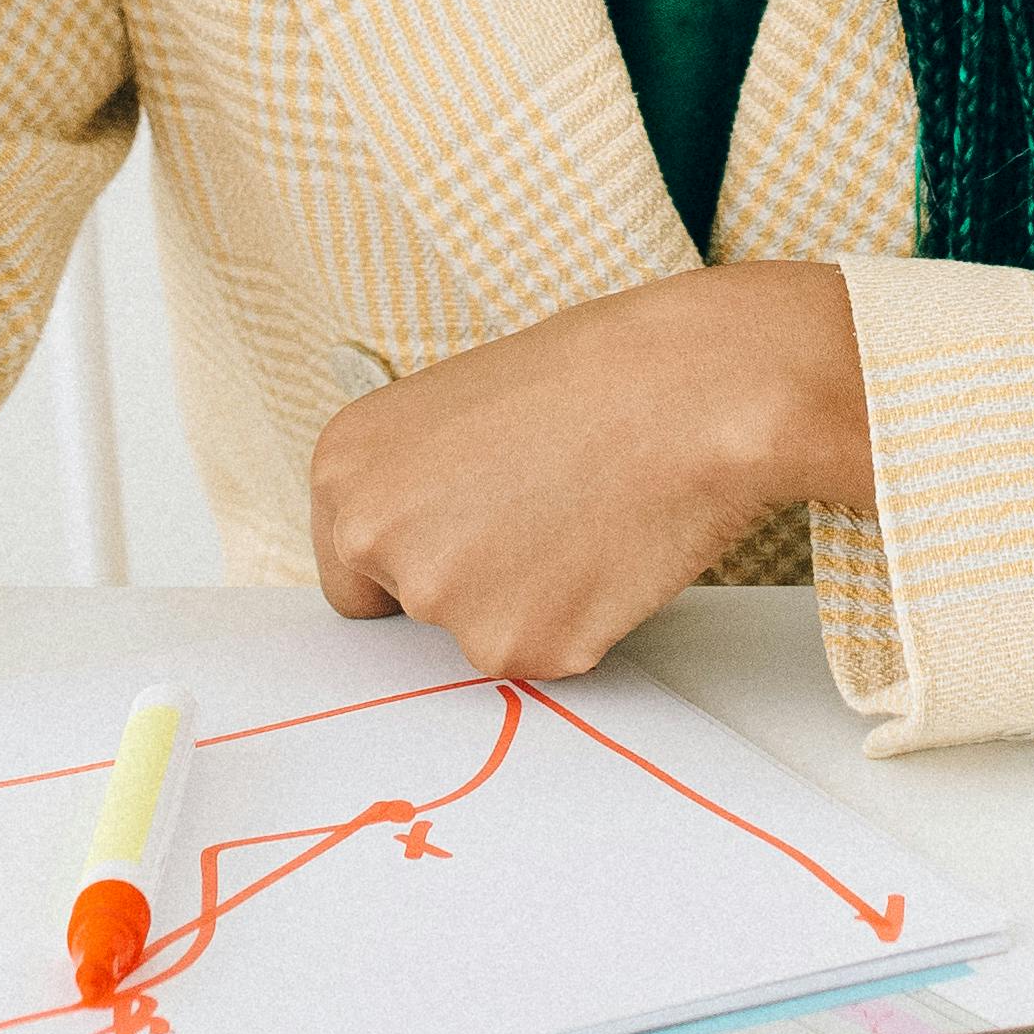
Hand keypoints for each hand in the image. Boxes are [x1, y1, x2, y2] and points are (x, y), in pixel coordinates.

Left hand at [309, 271, 875, 675]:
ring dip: (529, 601)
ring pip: (481, 635)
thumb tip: (427, 542)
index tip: (463, 538)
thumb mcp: (459, 408)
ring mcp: (443, 602)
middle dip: (471, 582)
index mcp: (345, 470)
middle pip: (412, 610)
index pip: (352, 572)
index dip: (414, 559)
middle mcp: (374, 539)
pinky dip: (579, 622)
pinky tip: (608, 554)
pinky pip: (544, 655)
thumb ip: (418, 484)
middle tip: (541, 516)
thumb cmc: (593, 378)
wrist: (688, 391)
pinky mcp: (517, 649)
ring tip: (583, 520)